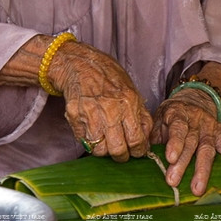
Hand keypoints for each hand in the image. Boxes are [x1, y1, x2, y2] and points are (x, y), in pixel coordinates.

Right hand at [50, 42, 152, 161]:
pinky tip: (94, 133)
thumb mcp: (132, 91)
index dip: (138, 151)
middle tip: (122, 152)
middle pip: (118, 150)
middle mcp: (110, 110)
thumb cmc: (109, 78)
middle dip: (122, 156)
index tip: (136, 151)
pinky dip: (90, 142)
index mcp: (128, 103)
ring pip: (100, 150)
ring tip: (107, 142)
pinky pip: (84, 141)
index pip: (137, 140)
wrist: (80, 64)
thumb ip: (141, 115)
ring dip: (105, 150)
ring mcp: (90, 114)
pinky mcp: (74, 117)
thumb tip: (146, 139)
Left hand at [150, 88, 220, 195]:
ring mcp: (209, 127)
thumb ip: (154, 136)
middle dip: (183, 163)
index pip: (177, 127)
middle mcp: (195, 120)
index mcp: (177, 113)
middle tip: (173, 181)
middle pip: (190, 142)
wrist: (194, 100)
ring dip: (202, 170)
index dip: (175, 142)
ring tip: (197, 189)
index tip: (170, 158)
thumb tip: (145, 155)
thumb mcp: (159, 119)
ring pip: (207, 148)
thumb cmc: (171, 116)